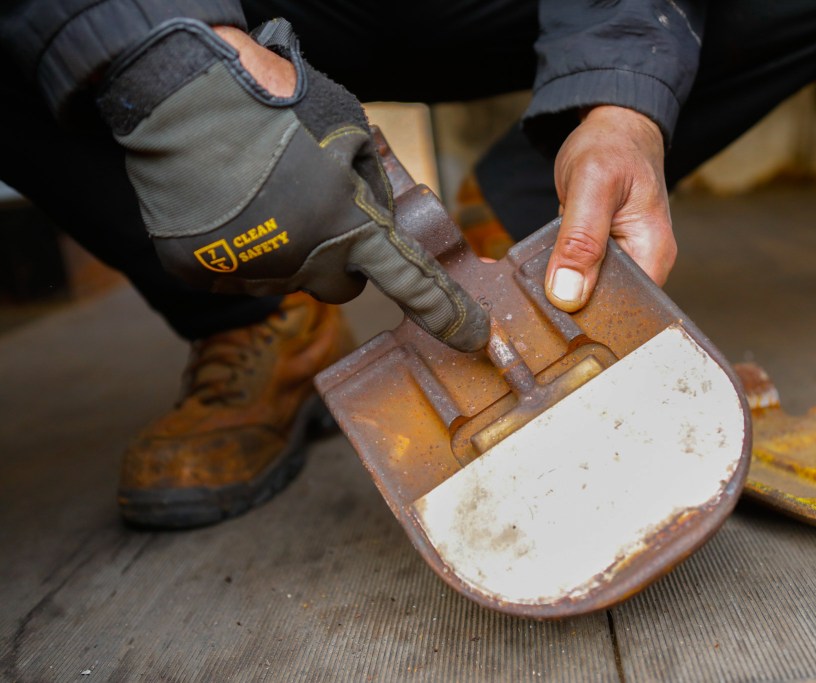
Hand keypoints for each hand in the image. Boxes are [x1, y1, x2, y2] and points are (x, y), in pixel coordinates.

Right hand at [96, 19, 488, 351]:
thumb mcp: (352, 133)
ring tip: (260, 193)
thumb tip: (376, 220)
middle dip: (340, 261)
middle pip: (341, 288)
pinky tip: (225, 204)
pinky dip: (236, 247)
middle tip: (316, 211)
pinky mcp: (199, 272)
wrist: (182, 93)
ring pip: (286, 277)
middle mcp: (303, 262)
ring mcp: (248, 273)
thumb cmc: (276, 104)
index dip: (447, 313)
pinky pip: (236, 272)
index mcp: (350, 226)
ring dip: (284, 248)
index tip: (472, 338)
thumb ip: (372, 186)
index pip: (411, 283)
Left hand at [545, 106, 674, 311]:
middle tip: (537, 300)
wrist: (611, 127)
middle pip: (606, 307)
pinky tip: (543, 272)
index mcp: (653, 255)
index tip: (556, 315)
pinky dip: (560, 274)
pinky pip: (580, 276)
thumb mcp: (593, 185)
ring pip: (589, 294)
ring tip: (536, 287)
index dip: (591, 318)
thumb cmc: (611, 147)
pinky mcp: (601, 256)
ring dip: (562, 291)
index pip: (627, 310)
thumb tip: (569, 293)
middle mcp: (642, 264)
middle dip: (571, 306)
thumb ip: (581, 239)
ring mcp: (622, 261)